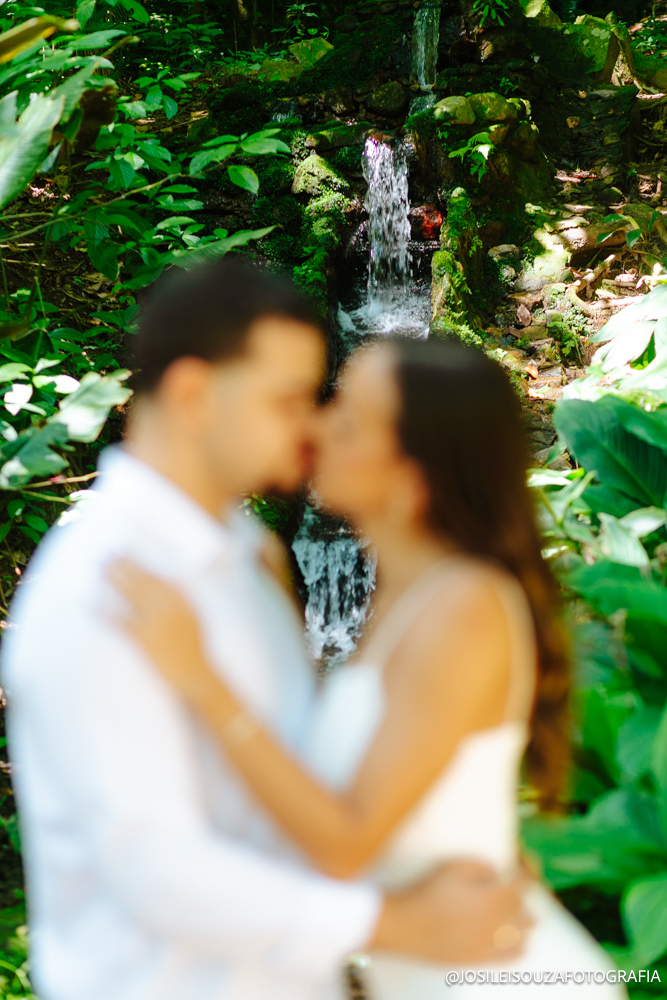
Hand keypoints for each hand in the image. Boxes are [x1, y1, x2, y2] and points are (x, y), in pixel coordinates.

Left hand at [107, 558, 215, 705]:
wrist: (198, 677)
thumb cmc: (193, 650)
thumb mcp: (193, 618)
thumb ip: (180, 598)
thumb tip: (166, 580)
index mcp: (184, 601)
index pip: (158, 574)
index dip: (139, 561)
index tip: (124, 550)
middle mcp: (172, 608)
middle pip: (143, 580)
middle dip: (123, 565)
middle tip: (105, 555)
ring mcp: (160, 624)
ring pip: (133, 594)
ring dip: (113, 579)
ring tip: (98, 570)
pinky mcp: (147, 642)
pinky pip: (122, 623)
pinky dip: (107, 612)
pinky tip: (93, 605)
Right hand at [371, 859, 532, 964]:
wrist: (407, 926)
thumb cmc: (429, 892)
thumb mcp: (454, 866)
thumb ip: (482, 866)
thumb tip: (497, 873)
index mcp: (494, 898)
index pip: (524, 882)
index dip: (528, 868)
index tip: (525, 861)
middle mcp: (498, 923)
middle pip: (524, 908)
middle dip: (522, 893)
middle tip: (514, 883)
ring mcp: (491, 944)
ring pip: (524, 933)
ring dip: (523, 919)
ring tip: (515, 910)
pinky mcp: (482, 959)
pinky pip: (514, 955)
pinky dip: (520, 944)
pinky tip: (517, 939)